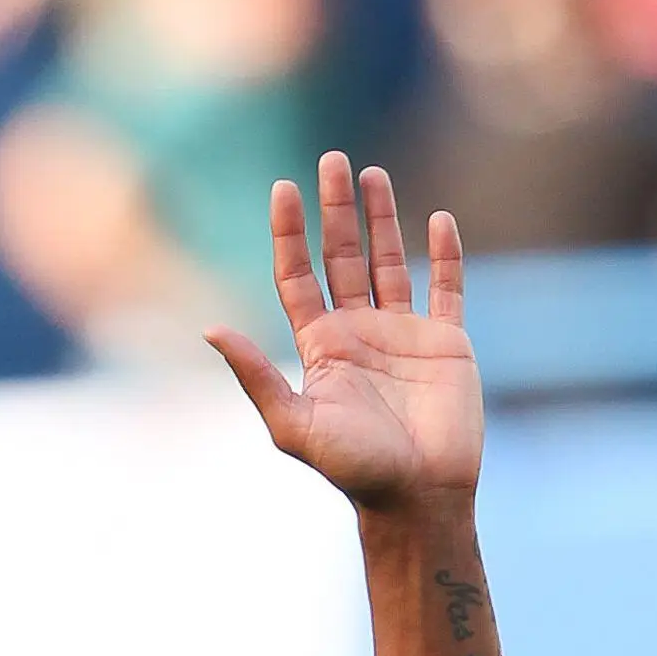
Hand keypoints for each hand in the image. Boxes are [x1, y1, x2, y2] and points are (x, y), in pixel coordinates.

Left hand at [209, 156, 481, 509]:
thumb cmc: (354, 468)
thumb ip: (255, 376)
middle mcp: (359, 333)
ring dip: (381, 218)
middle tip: (330, 159)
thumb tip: (210, 329)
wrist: (418, 496)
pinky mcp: (447, 342)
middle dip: (335, 210)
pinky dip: (444, 253)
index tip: (282, 188)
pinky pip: (447, 287)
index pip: (298, 278)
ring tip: (370, 173)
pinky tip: (435, 220)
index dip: (289, 234)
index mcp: (321, 349)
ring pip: (389, 261)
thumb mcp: (294, 424)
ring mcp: (404, 334)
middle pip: (342, 257)